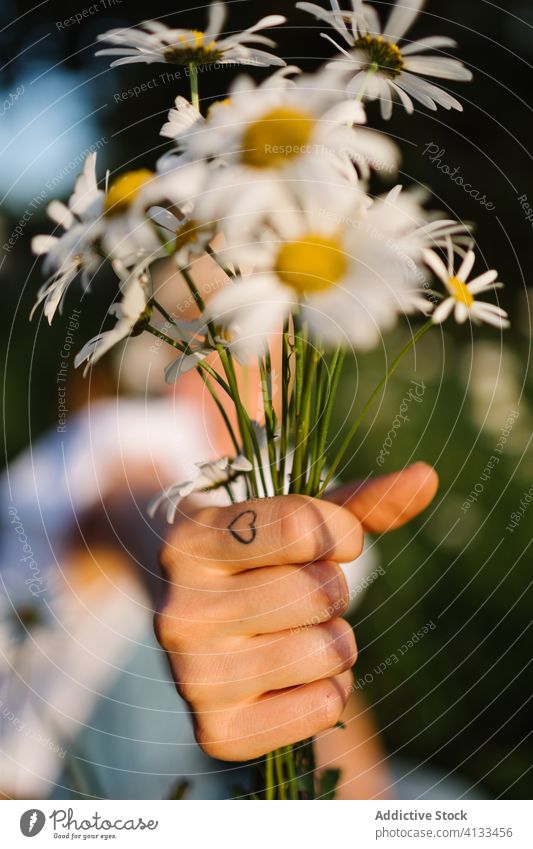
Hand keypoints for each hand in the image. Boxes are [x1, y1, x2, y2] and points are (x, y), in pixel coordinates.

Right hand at [155, 462, 437, 760]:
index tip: (329, 540)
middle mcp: (180, 610)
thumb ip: (359, 503)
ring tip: (298, 631)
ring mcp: (192, 676)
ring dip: (335, 640)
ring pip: (328, 651)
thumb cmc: (253, 559)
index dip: (341, 532)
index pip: (304, 528)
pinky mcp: (216, 733)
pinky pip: (323, 707)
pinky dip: (329, 690)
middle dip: (333, 589)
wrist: (191, 620)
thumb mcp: (292, 521)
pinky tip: (295, 675)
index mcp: (190, 542)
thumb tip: (427, 478)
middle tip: (303, 592)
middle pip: (320, 593)